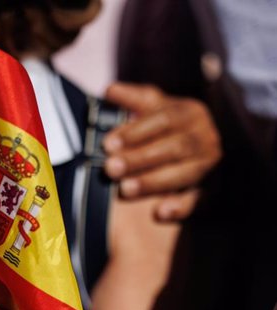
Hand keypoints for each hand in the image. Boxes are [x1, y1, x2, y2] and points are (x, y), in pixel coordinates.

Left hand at [103, 82, 221, 220]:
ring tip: (124, 189)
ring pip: (183, 173)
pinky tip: (160, 212)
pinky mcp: (207, 190)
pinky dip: (179, 207)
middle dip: (140, 159)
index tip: (108, 144)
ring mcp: (208, 165)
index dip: (135, 131)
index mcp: (190, 112)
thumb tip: (110, 91)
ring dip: (152, 182)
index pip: (164, 120)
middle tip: (110, 168)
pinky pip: (195, 200)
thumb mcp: (152, 107)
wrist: (191, 148)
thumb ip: (132, 99)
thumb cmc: (163, 124)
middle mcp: (204, 137)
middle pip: (173, 147)